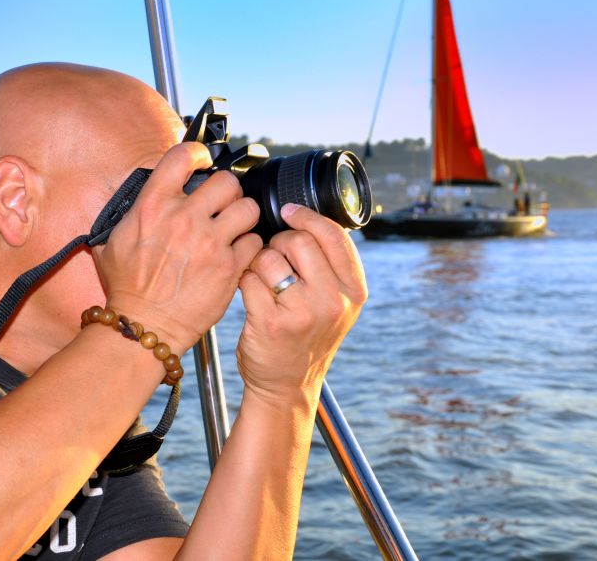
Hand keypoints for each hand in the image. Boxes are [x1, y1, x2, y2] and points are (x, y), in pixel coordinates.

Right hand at [92, 142, 262, 352]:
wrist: (144, 325)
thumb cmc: (127, 287)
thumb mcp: (113, 241)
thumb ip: (133, 214)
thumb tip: (142, 199)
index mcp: (153, 206)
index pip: (182, 156)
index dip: (196, 153)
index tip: (201, 160)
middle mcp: (184, 218)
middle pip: (225, 181)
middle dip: (226, 191)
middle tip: (221, 204)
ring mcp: (210, 242)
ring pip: (247, 207)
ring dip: (242, 215)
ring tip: (233, 227)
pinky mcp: (229, 267)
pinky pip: (254, 241)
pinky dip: (248, 246)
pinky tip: (236, 253)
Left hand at [235, 204, 367, 405]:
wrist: (287, 384)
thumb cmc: (306, 336)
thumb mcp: (335, 303)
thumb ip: (329, 265)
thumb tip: (305, 217)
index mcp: (353, 290)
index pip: (333, 235)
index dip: (307, 216)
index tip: (289, 211)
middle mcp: (333, 301)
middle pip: (299, 241)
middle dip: (279, 241)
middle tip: (274, 257)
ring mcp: (303, 313)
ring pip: (270, 257)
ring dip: (258, 262)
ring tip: (262, 280)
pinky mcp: (271, 323)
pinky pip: (249, 279)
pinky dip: (244, 280)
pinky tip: (249, 294)